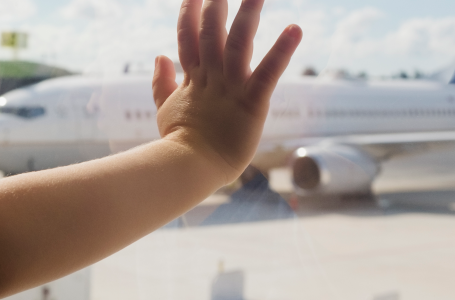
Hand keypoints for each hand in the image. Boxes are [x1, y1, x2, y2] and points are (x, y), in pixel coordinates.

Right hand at [152, 0, 301, 180]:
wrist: (189, 169)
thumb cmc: (179, 145)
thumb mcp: (165, 110)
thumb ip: (162, 83)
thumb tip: (159, 56)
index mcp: (192, 79)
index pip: (188, 38)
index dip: (190, 13)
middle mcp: (211, 78)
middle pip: (213, 33)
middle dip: (217, 6)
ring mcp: (230, 88)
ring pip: (239, 43)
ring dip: (248, 15)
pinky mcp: (252, 102)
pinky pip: (268, 72)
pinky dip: (282, 50)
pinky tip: (295, 29)